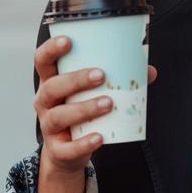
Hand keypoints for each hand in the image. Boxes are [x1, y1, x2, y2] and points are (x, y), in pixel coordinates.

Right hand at [32, 35, 157, 175]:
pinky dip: (84, 143)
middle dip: (76, 79)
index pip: (42, 61)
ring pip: (59, 116)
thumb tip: (149, 71)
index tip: (68, 40)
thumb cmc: (81, 112)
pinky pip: (67, 147)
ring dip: (84, 108)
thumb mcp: (92, 93)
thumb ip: (117, 80)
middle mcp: (45, 102)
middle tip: (101, 75)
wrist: (68, 151)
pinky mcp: (57, 149)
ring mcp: (48, 126)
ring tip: (108, 103)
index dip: (51, 49)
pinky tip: (100, 137)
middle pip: (52, 87)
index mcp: (51, 82)